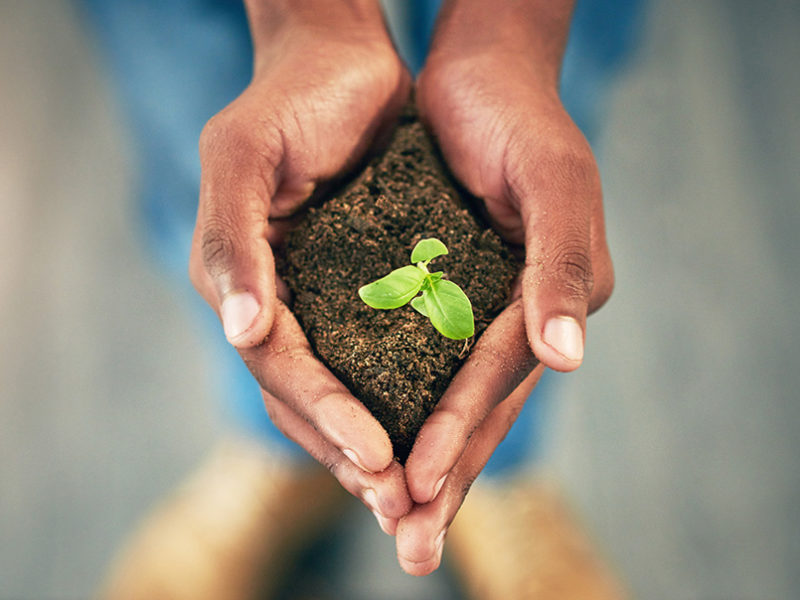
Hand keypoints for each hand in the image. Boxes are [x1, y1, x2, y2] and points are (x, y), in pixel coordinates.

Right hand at [189, 1, 412, 528]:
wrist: (338, 60)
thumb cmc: (287, 99)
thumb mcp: (243, 156)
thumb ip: (233, 245)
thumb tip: (242, 331)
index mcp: (240, 281)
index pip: (277, 366)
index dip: (324, 413)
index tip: (378, 458)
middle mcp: (274, 301)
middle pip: (304, 397)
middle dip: (349, 454)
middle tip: (401, 509)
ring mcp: (315, 298)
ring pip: (340, 389)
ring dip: (373, 444)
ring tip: (418, 495)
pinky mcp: (357, 287)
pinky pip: (376, 354)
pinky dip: (400, 396)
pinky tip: (435, 427)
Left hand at [395, 0, 613, 573]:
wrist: (483, 77)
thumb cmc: (521, 120)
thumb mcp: (554, 180)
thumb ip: (564, 268)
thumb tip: (567, 360)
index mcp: (553, 301)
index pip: (499, 380)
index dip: (460, 431)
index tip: (416, 487)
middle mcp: (522, 316)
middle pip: (479, 410)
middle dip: (445, 479)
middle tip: (412, 552)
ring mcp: (485, 310)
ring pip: (449, 398)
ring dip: (423, 461)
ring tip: (392, 522)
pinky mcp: (446, 296)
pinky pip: (422, 361)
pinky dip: (400, 405)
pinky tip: (373, 441)